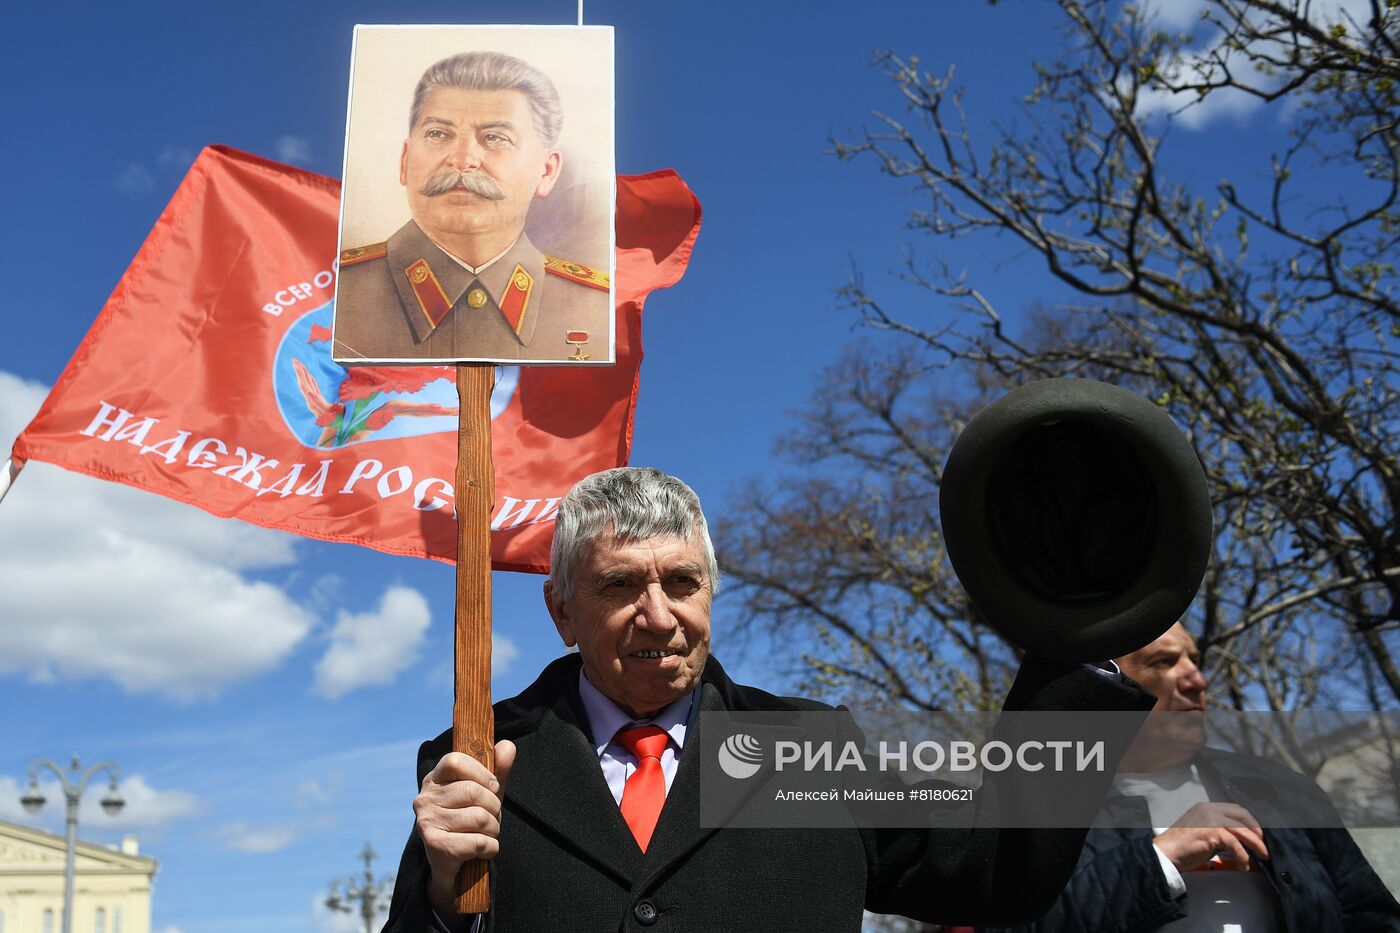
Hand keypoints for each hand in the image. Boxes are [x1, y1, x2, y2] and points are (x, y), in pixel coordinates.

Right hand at [415, 740, 516, 918]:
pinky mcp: (435, 845)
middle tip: (492, 818)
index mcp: (435, 779)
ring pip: (479, 818)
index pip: (455, 761)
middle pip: (473, 792)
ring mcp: (426, 822)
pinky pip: (478, 842)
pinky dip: (490, 848)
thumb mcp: (485, 793)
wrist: (451, 865)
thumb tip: (507, 746)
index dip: (481, 773)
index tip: (493, 787)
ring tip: (487, 834)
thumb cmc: (469, 821)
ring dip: (494, 830)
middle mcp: (425, 798)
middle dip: (494, 808)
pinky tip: (483, 850)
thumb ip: (497, 769)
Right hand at [1153, 802, 1268, 871]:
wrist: (1165, 853)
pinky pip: (1235, 845)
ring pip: (1242, 831)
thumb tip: (1237, 843)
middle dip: (1256, 831)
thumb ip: (1218, 833)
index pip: (1235, 809)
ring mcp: (1210, 819)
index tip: (1256, 833)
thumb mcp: (1202, 833)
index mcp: (1205, 808)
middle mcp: (1209, 810)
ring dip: (1255, 845)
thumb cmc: (1180, 847)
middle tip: (1262, 845)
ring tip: (1261, 856)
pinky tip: (1242, 864)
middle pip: (1242, 816)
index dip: (1249, 822)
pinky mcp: (1212, 832)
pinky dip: (1242, 856)